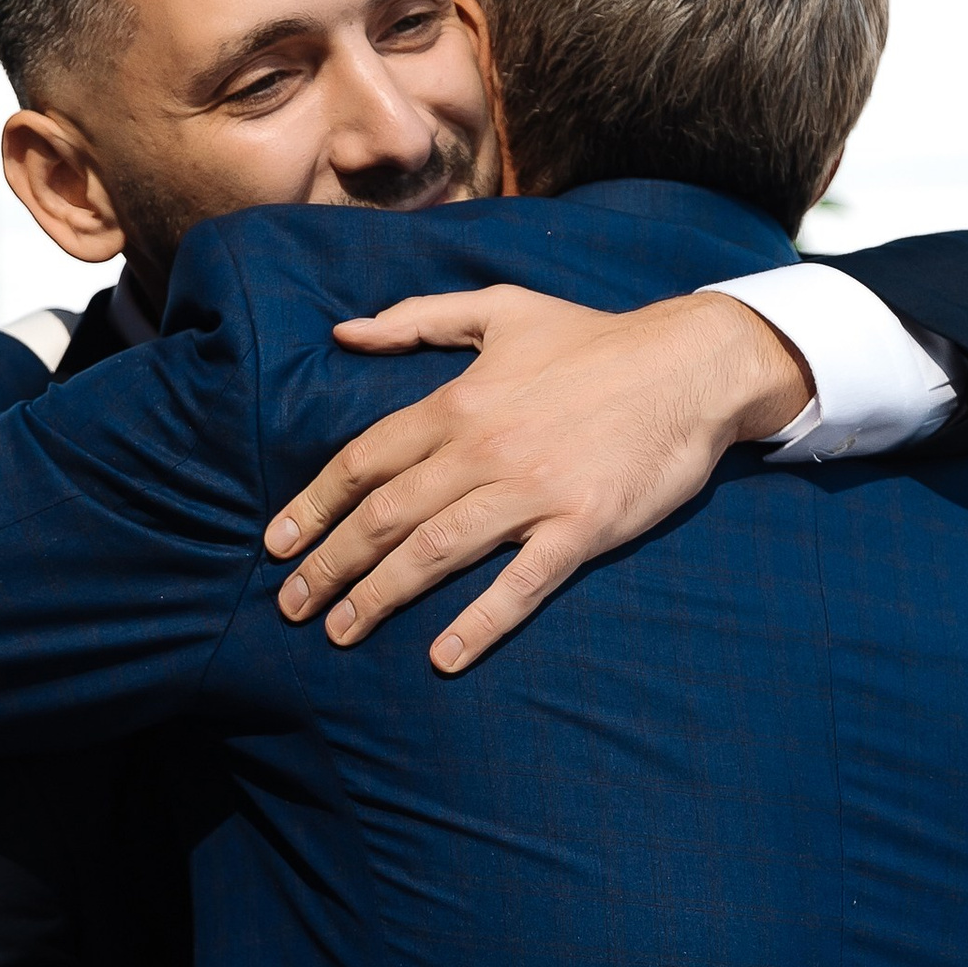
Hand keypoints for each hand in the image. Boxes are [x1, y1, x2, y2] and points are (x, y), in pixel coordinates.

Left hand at [263, 285, 813, 671]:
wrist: (691, 365)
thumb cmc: (594, 339)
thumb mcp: (501, 308)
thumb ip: (417, 318)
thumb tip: (344, 331)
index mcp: (459, 400)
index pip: (365, 461)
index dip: (313, 506)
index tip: (276, 545)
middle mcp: (484, 448)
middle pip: (386, 515)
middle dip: (330, 565)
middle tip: (291, 606)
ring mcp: (534, 491)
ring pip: (436, 552)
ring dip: (380, 597)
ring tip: (341, 632)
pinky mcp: (582, 527)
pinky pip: (521, 584)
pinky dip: (479, 623)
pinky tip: (442, 658)